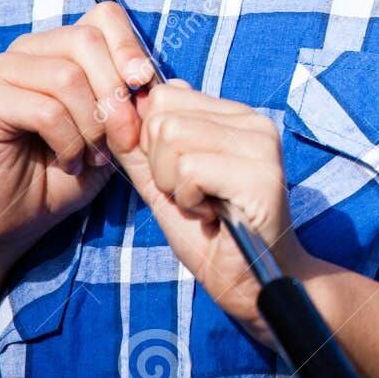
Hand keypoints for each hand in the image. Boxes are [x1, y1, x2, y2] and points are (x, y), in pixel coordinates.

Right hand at [0, 1, 154, 254]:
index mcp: (65, 44)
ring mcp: (3, 71)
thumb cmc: (77, 164)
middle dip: (116, 94)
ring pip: (67, 76)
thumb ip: (137, 99)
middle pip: (86, 40)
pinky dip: (68, 142)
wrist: (28, 209)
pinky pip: (45, 110)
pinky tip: (69, 161)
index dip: (129, 46)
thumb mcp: (119, 128)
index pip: (103, 16)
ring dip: (93, 125)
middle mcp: (30, 48)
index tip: (144, 82)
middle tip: (125, 138)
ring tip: (95, 154)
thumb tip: (167, 81)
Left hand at [111, 78, 308, 348]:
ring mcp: (261, 145)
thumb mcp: (161, 183)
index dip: (150, 142)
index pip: (163, 96)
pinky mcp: (261, 175)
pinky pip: (190, 169)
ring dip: (172, 184)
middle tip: (192, 195)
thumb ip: (139, 145)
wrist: (250, 282)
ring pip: (171, 136)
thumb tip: (116, 104)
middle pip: (162, 117)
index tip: (178, 178)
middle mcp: (253, 121)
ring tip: (203, 204)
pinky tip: (213, 215)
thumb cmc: (209, 235)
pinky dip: (188, 200)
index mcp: (234, 116)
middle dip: (160, 166)